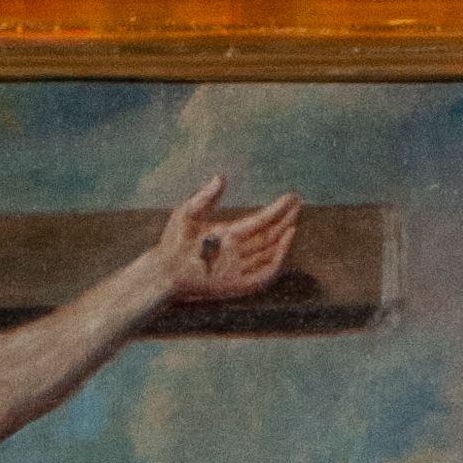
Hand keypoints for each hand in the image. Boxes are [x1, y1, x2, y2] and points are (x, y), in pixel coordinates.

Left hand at [155, 176, 302, 305]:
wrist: (164, 269)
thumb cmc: (172, 241)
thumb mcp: (188, 212)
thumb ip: (205, 196)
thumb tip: (221, 177)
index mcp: (229, 234)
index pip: (259, 221)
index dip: (276, 210)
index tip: (292, 197)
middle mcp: (236, 251)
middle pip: (268, 236)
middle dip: (284, 222)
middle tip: (298, 205)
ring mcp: (237, 268)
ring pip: (268, 254)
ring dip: (283, 240)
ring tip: (293, 223)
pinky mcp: (236, 284)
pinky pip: (262, 276)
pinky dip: (274, 263)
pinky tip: (282, 246)